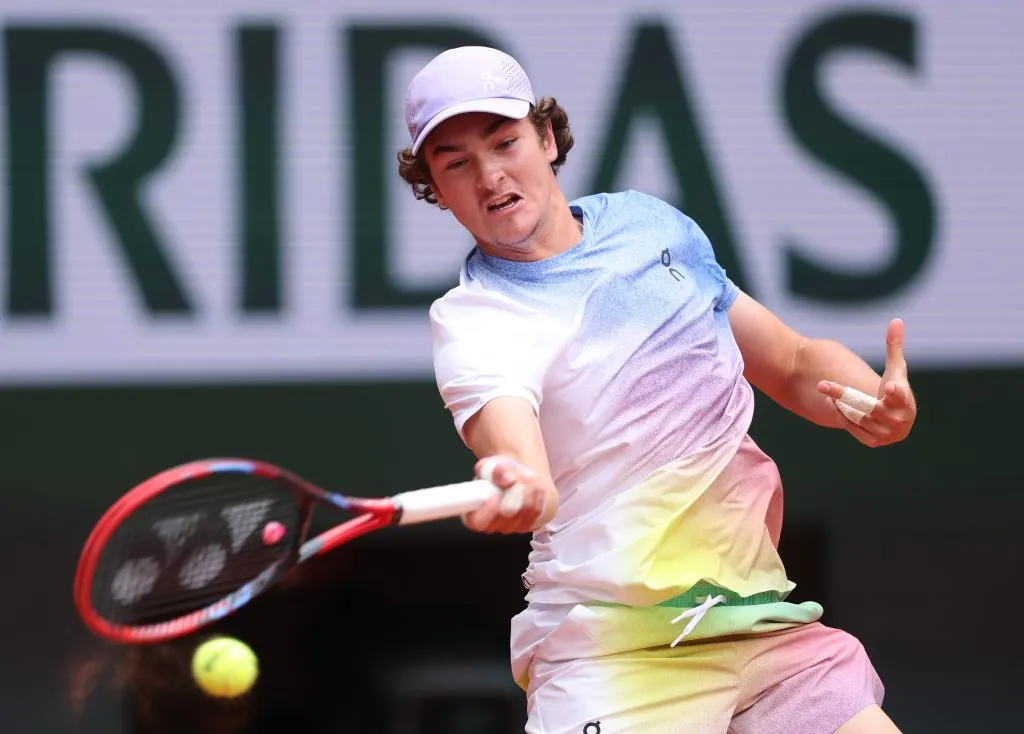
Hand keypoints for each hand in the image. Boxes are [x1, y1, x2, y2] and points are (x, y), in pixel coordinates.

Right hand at [462, 456, 552, 533]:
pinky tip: (536, 486)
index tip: (495, 494)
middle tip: (515, 477)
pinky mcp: (527, 525)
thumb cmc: (497, 473)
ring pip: (524, 511)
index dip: (486, 511)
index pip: (477, 522)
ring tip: (525, 477)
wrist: (516, 478)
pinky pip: (536, 512)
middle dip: (514, 492)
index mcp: (473, 514)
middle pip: (507, 514)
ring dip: (527, 490)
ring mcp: (510, 528)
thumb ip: (493, 471)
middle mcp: (491, 525)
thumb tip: (507, 479)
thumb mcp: (489, 465)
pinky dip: (537, 496)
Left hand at [818, 318, 916, 447]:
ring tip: (825, 388)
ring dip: (840, 403)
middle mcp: (898, 420)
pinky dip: (841, 414)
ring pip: (857, 417)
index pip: (899, 395)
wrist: (898, 420)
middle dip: (845, 396)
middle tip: (821, 383)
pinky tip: (831, 402)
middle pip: (869, 407)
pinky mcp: (873, 441)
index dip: (895, 392)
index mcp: (906, 401)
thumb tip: (896, 320)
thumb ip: (894, 347)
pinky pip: (852, 427)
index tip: (889, 386)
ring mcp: (886, 433)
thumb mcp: (897, 370)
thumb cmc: (897, 390)